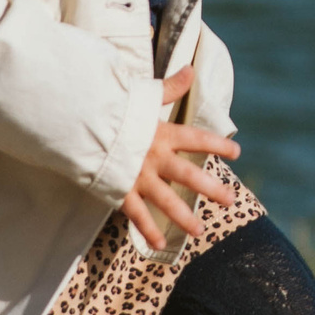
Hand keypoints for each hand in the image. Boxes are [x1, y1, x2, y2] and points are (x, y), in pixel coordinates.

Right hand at [119, 67, 238, 249]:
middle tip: (230, 200)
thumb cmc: (111, 107)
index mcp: (162, 133)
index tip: (236, 153)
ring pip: (167, 201)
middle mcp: (154, 157)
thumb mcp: (142, 96)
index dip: (217, 146)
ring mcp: (138, 177)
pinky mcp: (120, 190)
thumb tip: (190, 69)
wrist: (78, 124)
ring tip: (201, 230)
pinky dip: (148, 230)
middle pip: (189, 176)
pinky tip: (161, 244)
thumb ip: (169, 88)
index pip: (197, 139)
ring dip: (184, 217)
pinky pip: (137, 214)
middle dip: (211, 189)